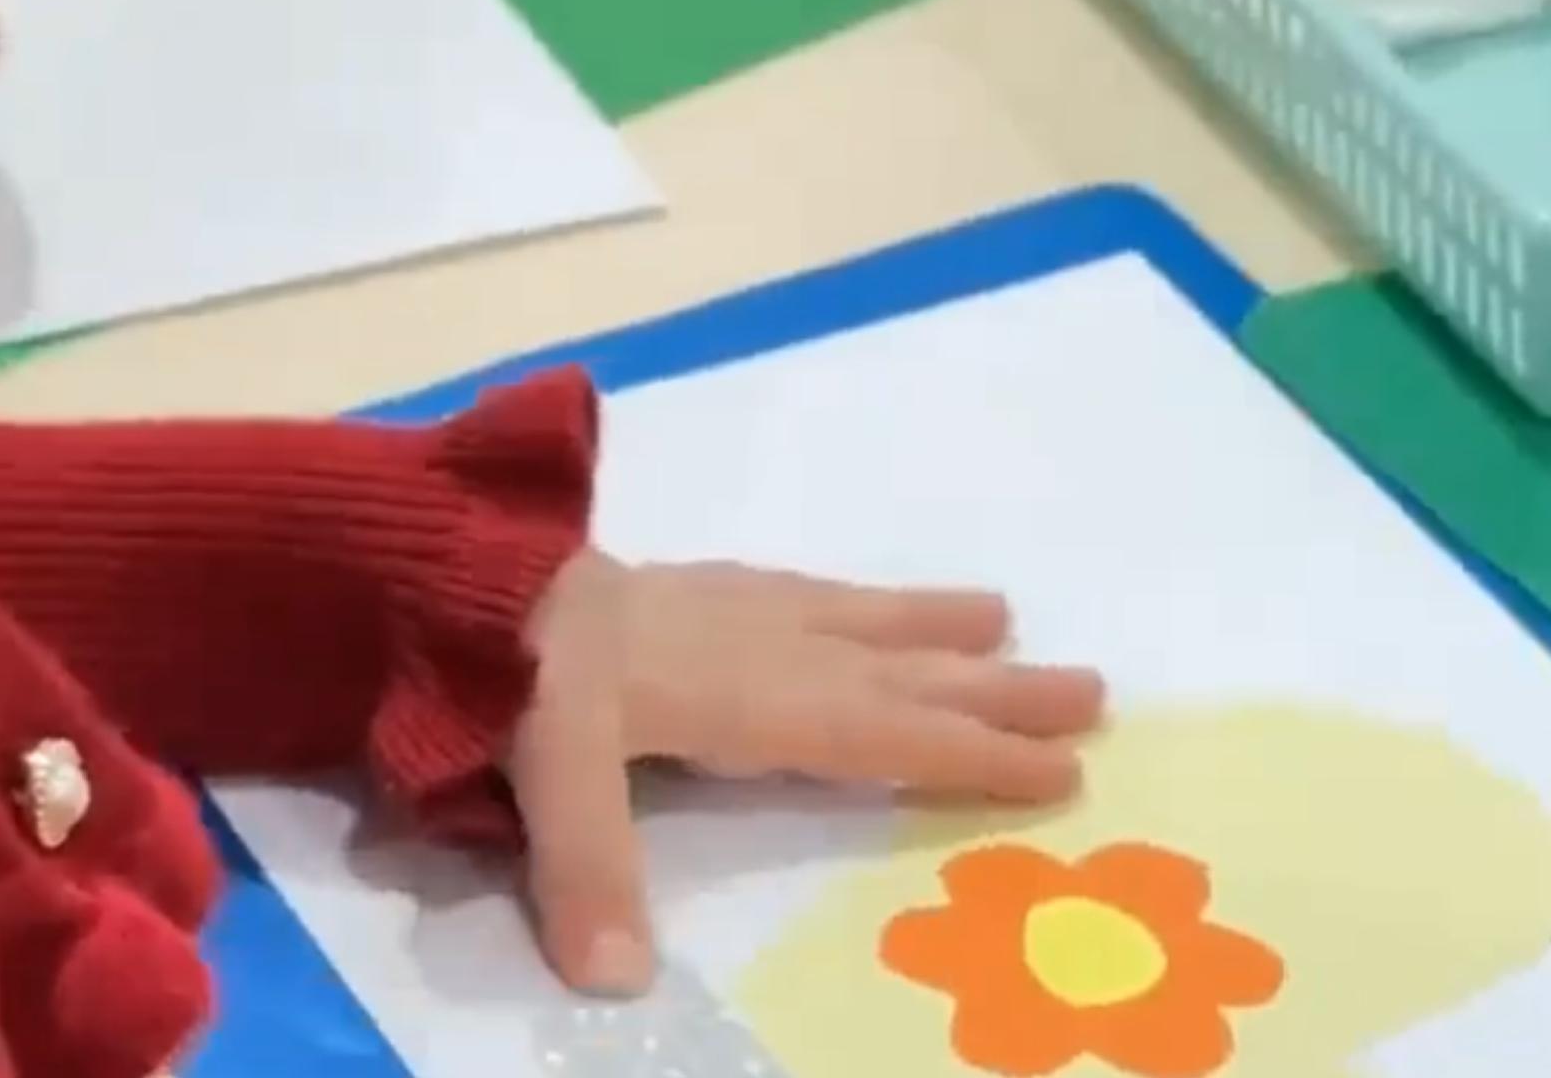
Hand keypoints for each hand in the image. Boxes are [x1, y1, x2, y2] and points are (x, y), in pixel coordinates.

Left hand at [510, 550, 1105, 995]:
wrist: (457, 572)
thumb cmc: (507, 674)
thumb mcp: (543, 770)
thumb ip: (590, 866)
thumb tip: (624, 980)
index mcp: (745, 693)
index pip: (881, 732)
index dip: (969, 754)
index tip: (1062, 770)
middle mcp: (762, 643)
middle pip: (897, 671)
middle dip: (995, 689)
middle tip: (1093, 690)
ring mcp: (733, 606)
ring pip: (861, 619)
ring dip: (938, 630)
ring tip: (1007, 621)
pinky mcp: (698, 588)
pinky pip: (815, 591)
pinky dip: (864, 601)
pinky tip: (870, 607)